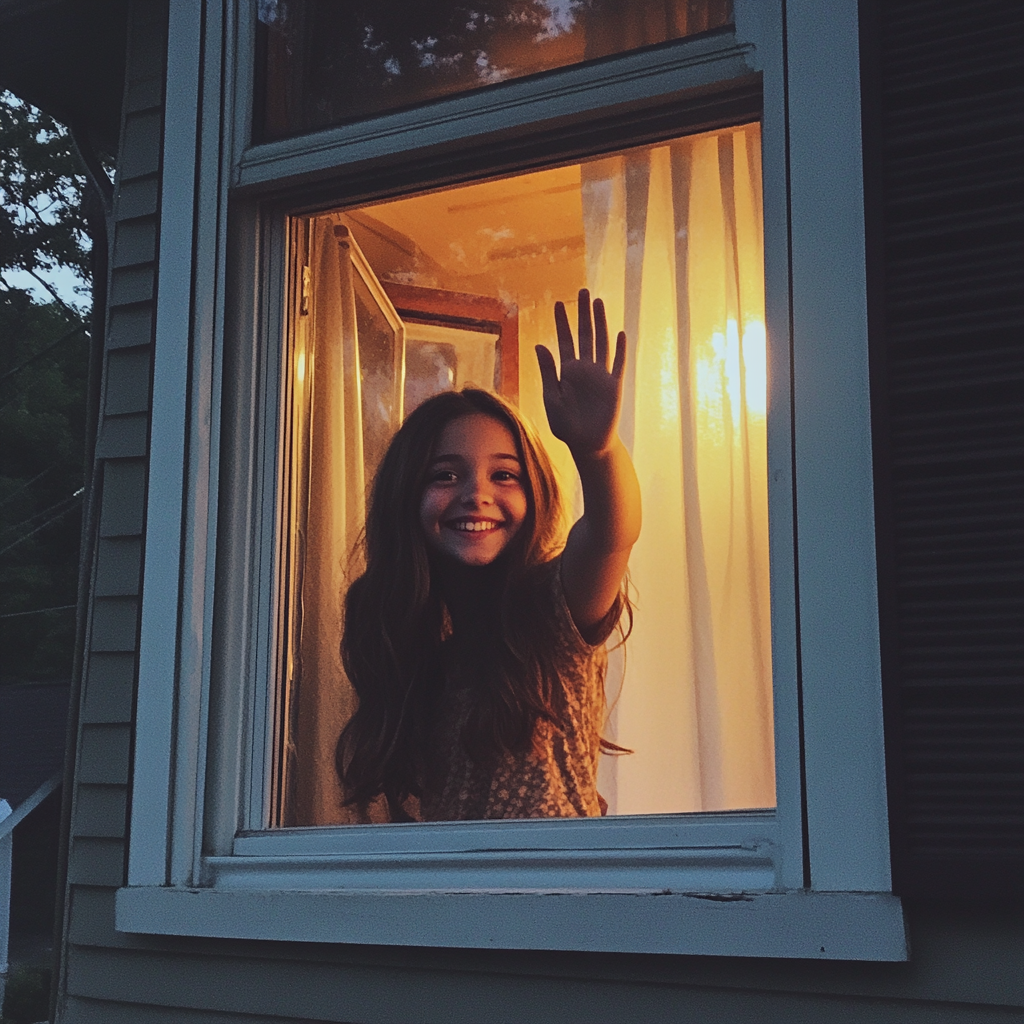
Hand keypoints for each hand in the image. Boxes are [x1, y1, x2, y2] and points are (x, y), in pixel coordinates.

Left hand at [535, 289, 626, 456]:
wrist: (586, 444)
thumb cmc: (566, 424)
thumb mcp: (551, 397)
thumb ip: (547, 371)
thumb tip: (540, 345)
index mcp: (567, 371)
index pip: (564, 340)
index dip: (561, 322)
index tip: (556, 304)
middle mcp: (585, 368)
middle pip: (585, 335)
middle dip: (582, 314)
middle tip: (581, 291)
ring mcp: (601, 375)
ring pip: (601, 343)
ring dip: (600, 323)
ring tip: (598, 302)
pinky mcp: (614, 386)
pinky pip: (618, 365)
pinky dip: (619, 350)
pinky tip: (619, 333)